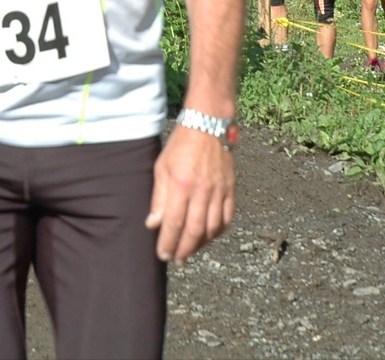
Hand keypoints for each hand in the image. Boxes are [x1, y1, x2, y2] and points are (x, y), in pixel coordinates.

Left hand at [147, 125, 234, 262]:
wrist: (209, 125)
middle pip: (194, 230)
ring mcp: (219, 191)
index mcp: (181, 184)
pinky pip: (227, 218)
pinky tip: (208, 237)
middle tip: (176, 259)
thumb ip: (159, 197)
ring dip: (200, 244)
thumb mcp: (162, 167)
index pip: (174, 222)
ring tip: (189, 251)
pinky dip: (218, 231)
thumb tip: (153, 223)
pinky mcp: (231, 189)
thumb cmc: (181, 144)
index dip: (168, 242)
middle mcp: (202, 191)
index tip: (163, 255)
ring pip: (212, 228)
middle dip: (184, 249)